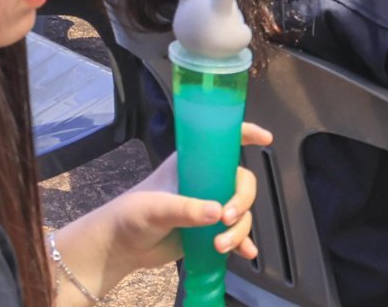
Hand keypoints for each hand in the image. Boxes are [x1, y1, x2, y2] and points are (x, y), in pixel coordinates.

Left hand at [53, 122, 272, 297]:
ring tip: (221, 246)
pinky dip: (242, 243)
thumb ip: (186, 208)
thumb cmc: (133, 214)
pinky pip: (234, 234)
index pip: (224, 140)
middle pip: (241, 181)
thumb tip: (217, 213)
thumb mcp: (157, 207)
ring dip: (239, 229)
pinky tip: (246, 253)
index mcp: (193, 161)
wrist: (121, 247)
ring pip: (240, 211)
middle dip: (242, 200)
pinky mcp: (207, 231)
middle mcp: (205, 180)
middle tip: (228, 218)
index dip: (246, 133)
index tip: (266, 138)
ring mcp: (207, 206)